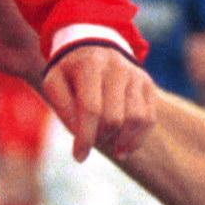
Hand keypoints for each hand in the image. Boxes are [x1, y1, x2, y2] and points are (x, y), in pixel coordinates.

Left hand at [46, 44, 156, 162]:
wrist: (94, 47)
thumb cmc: (70, 72)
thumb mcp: (55, 83)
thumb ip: (64, 109)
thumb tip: (81, 137)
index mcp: (90, 65)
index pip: (91, 109)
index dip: (86, 137)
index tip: (79, 157)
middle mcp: (116, 68)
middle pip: (114, 117)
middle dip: (101, 137)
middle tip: (93, 141)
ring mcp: (135, 75)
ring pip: (137, 119)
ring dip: (123, 141)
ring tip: (111, 148)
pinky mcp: (147, 84)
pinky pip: (150, 118)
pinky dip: (138, 139)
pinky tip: (124, 147)